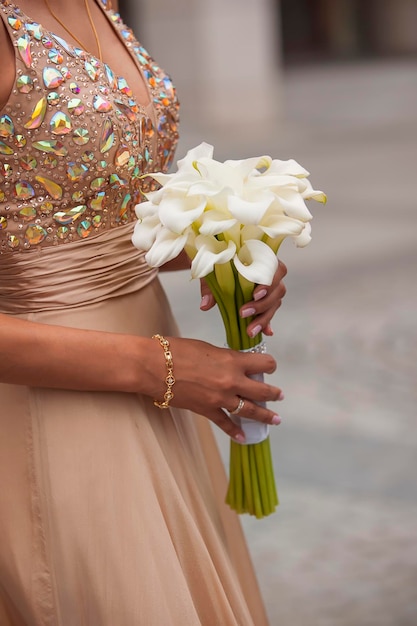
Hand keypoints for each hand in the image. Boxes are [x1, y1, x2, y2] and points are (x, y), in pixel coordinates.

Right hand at [157, 337, 283, 442]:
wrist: (154, 367)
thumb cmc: (176, 351)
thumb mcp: (207, 347)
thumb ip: (224, 357)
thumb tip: (232, 363)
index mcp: (233, 361)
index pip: (264, 364)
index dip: (269, 365)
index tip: (269, 367)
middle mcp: (232, 381)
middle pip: (263, 391)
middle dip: (274, 393)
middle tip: (279, 395)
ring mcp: (221, 399)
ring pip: (250, 410)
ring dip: (265, 415)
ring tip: (275, 419)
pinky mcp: (207, 410)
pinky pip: (225, 423)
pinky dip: (235, 431)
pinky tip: (243, 438)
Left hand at [199, 260, 286, 338]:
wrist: (218, 264)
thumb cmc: (219, 263)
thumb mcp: (212, 270)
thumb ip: (210, 286)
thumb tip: (206, 305)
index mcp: (263, 259)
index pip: (276, 269)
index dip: (269, 282)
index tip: (255, 294)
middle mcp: (271, 274)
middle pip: (278, 290)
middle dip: (262, 304)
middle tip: (244, 313)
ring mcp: (271, 289)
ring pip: (275, 304)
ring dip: (263, 318)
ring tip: (249, 330)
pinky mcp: (266, 301)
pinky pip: (270, 313)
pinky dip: (267, 323)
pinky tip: (265, 332)